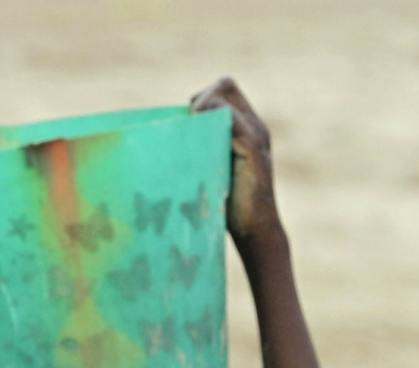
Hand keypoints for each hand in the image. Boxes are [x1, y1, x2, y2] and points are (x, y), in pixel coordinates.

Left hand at [190, 77, 278, 242]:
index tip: (190, 124)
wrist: (256, 232)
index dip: (204, 98)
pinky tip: (200, 141)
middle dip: (202, 98)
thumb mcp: (213, 167)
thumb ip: (201, 147)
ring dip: (203, 107)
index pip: (225, 89)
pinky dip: (210, 117)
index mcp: (249, 129)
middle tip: (191, 126)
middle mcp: (256, 126)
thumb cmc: (230, 205)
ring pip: (225, 94)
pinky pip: (230, 117)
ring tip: (194, 134)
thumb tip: (161, 138)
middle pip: (226, 84)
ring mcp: (257, 136)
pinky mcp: (253, 149)